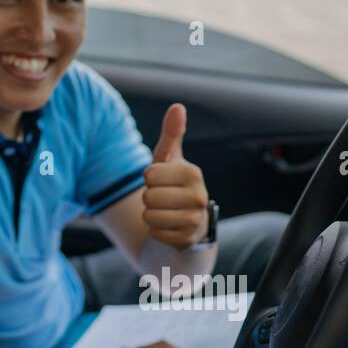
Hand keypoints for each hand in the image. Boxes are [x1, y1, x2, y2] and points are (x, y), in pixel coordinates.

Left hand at [142, 103, 209, 249]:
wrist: (187, 223)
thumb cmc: (173, 185)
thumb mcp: (169, 159)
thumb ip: (171, 133)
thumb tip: (177, 106)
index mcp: (193, 173)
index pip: (149, 174)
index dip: (149, 178)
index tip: (161, 181)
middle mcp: (199, 196)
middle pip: (148, 196)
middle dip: (148, 198)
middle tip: (163, 198)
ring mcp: (195, 221)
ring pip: (149, 216)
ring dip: (151, 215)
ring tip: (165, 212)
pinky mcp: (187, 241)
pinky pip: (154, 234)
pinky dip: (156, 231)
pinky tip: (168, 227)